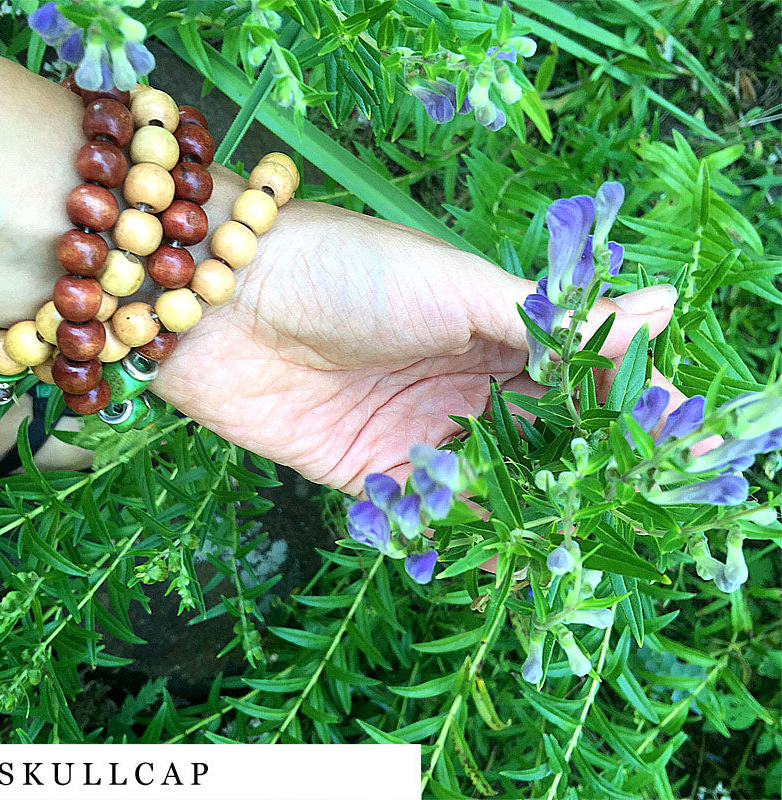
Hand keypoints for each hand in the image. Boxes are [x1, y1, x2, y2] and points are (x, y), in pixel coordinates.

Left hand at [153, 201, 680, 493]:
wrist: (224, 303)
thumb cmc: (347, 272)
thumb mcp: (458, 286)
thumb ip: (549, 316)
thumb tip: (663, 306)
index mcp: (488, 329)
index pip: (573, 370)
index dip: (622, 396)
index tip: (674, 429)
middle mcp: (458, 382)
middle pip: (538, 431)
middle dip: (583, 463)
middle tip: (632, 499)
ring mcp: (416, 430)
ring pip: (492, 479)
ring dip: (531, 507)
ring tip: (578, 541)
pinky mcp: (368, 474)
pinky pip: (429, 512)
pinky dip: (463, 535)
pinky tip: (503, 560)